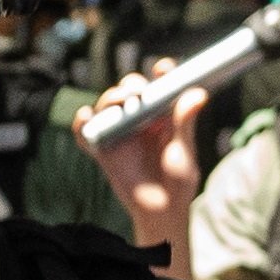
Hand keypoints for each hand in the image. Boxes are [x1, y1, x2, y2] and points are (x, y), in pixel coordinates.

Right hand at [88, 73, 211, 268]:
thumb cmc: (179, 181)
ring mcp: (120, 133)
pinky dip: (82, 124)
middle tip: (139, 94)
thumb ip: (185, 123)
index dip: (161, 73)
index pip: (159, 86)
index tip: (163, 68)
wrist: (162, 211)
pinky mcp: (104, 149)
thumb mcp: (184, 151)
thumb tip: (198, 94)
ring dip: (109, 99)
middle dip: (131, 85)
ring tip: (119, 103)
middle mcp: (139, 119)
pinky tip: (86, 117)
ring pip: (108, 107)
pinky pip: (87, 133)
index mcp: (162, 115)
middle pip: (129, 91)